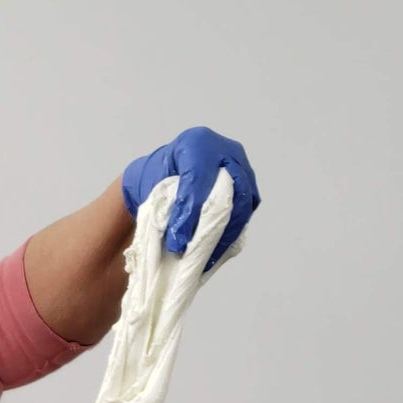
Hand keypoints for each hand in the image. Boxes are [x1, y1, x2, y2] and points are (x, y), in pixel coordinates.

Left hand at [122, 126, 258, 268]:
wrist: (172, 168)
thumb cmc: (159, 175)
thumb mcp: (153, 184)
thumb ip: (164, 205)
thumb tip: (177, 241)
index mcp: (197, 144)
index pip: (196, 181)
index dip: (188, 214)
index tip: (178, 242)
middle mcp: (225, 151)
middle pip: (229, 191)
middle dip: (213, 227)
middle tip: (196, 254)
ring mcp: (241, 167)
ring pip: (243, 202)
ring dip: (227, 233)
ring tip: (209, 258)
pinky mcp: (249, 184)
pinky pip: (246, 209)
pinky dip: (233, 231)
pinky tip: (218, 250)